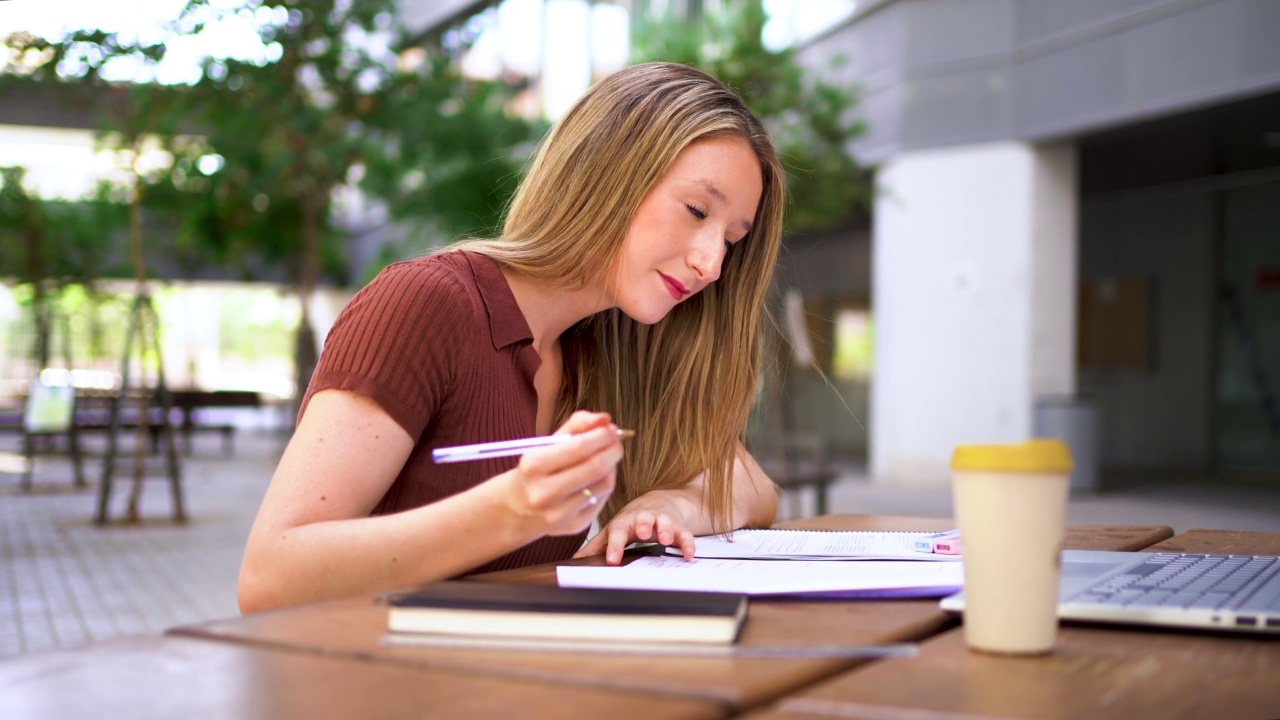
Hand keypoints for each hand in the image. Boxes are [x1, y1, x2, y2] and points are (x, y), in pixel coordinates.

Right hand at [498, 411, 621, 539]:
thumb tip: (604, 418)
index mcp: (533, 466)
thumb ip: (577, 425)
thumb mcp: (547, 443)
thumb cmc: (536, 470)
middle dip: (613, 450)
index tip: (610, 428)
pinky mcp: (572, 527)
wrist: (516, 508)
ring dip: (612, 466)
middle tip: (616, 441)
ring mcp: (559, 514)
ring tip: (606, 458)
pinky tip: (598, 478)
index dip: (602, 435)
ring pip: (604, 484)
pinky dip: (605, 484)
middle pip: (595, 468)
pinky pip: (602, 500)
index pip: (579, 448)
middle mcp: (543, 493)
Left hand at [574, 488, 697, 564]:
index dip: (615, 545)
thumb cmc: (631, 521)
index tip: (612, 560)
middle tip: (642, 534)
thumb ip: (596, 546)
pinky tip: (689, 554)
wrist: (659, 502)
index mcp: (624, 522)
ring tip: (666, 539)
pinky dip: (688, 543)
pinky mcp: (679, 525)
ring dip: (666, 529)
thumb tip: (574, 560)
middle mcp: (643, 519)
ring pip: (665, 522)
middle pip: (643, 519)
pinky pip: (685, 534)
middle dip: (643, 525)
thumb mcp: (613, 531)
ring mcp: (662, 520)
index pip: (617, 531)